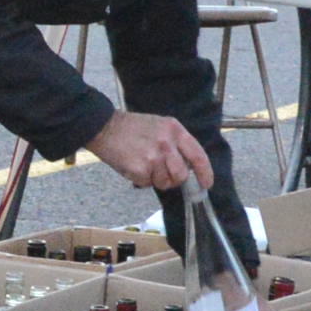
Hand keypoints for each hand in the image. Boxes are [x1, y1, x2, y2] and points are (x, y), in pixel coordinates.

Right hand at [83, 110, 213, 193]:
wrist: (105, 127)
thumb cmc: (132, 128)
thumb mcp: (160, 126)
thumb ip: (176, 143)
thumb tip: (188, 166)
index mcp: (175, 130)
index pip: (198, 155)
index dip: (205, 173)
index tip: (206, 184)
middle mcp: (166, 143)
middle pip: (181, 174)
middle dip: (174, 179)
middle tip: (162, 172)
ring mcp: (153, 157)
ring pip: (165, 182)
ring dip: (156, 179)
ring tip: (144, 165)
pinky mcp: (140, 169)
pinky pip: (148, 183)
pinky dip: (141, 179)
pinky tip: (134, 166)